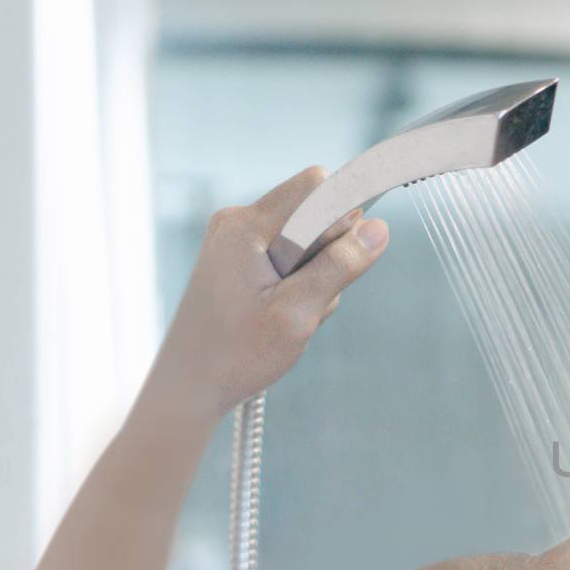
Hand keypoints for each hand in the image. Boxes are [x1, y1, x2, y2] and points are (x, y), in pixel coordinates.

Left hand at [149, 167, 389, 415]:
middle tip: (306, 299)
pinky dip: (300, 283)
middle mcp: (239, 221)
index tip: (350, 253)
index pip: (317, 184)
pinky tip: (281, 314)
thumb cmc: (237, 354)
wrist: (190, 385)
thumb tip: (380, 229)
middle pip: (315, 211)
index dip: (344, 213)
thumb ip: (339, 267)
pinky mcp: (242, 257)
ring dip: (315, 276)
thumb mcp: (298, 313)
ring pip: (308, 239)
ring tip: (289, 314)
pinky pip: (292, 256)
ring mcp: (238, 239)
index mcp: (246, 227)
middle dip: (329, 253)